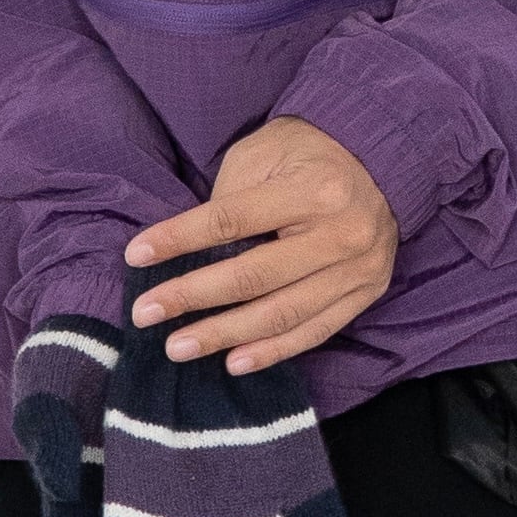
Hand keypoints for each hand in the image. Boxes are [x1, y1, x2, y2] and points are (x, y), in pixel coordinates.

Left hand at [128, 119, 397, 374]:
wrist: (381, 158)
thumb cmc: (307, 154)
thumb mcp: (263, 154)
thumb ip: (229, 198)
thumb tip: (184, 251)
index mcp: (312, 189)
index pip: (231, 221)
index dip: (179, 240)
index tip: (136, 256)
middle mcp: (339, 234)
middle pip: (254, 277)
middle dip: (192, 297)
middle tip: (145, 314)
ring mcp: (357, 269)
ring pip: (281, 314)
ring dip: (224, 335)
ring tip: (178, 347)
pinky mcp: (365, 294)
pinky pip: (314, 332)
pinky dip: (272, 351)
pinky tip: (233, 362)